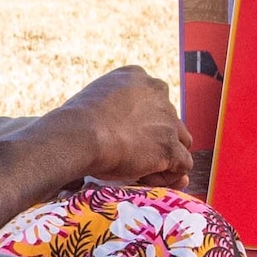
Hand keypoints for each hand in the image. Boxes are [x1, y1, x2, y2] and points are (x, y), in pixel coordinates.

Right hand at [54, 67, 193, 190]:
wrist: (79, 135)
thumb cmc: (74, 123)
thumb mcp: (93, 103)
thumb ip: (110, 111)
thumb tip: (116, 135)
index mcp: (136, 76)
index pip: (151, 101)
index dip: (142, 124)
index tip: (124, 137)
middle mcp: (157, 91)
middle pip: (169, 121)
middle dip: (156, 141)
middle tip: (131, 157)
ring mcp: (167, 119)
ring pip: (180, 143)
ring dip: (163, 159)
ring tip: (137, 171)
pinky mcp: (170, 146)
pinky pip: (182, 164)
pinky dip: (167, 176)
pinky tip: (144, 180)